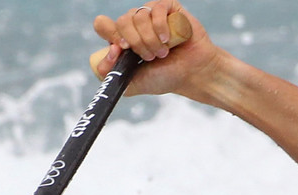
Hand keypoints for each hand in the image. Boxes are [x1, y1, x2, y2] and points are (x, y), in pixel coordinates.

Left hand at [92, 1, 220, 97]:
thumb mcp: (135, 83)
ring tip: (162, 52)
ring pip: (138, 16)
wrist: (193, 73)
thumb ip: (113, 76)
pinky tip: (167, 40)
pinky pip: (156, 9)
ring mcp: (151, 14)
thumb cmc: (166, 77)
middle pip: (121, 21)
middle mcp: (135, 24)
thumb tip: (104, 57)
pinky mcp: (168, 8)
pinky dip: (160, 26)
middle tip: (149, 58)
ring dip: (150, 39)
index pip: (103, 25)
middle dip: (135, 43)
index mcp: (123, 38)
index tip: (120, 49)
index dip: (109, 34)